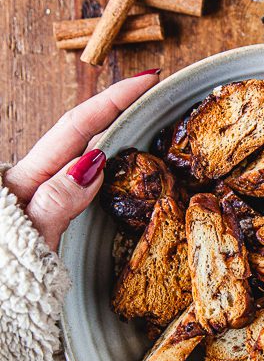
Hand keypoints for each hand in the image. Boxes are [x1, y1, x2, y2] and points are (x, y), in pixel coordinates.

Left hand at [3, 70, 160, 249]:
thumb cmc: (5, 282)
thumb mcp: (30, 243)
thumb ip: (56, 203)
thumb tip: (92, 162)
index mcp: (26, 181)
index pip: (76, 128)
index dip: (113, 100)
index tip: (147, 78)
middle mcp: (33, 184)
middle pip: (80, 136)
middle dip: (116, 110)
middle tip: (153, 92)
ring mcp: (42, 201)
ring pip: (82, 159)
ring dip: (113, 139)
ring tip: (144, 125)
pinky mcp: (49, 219)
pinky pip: (81, 185)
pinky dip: (104, 171)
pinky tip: (119, 172)